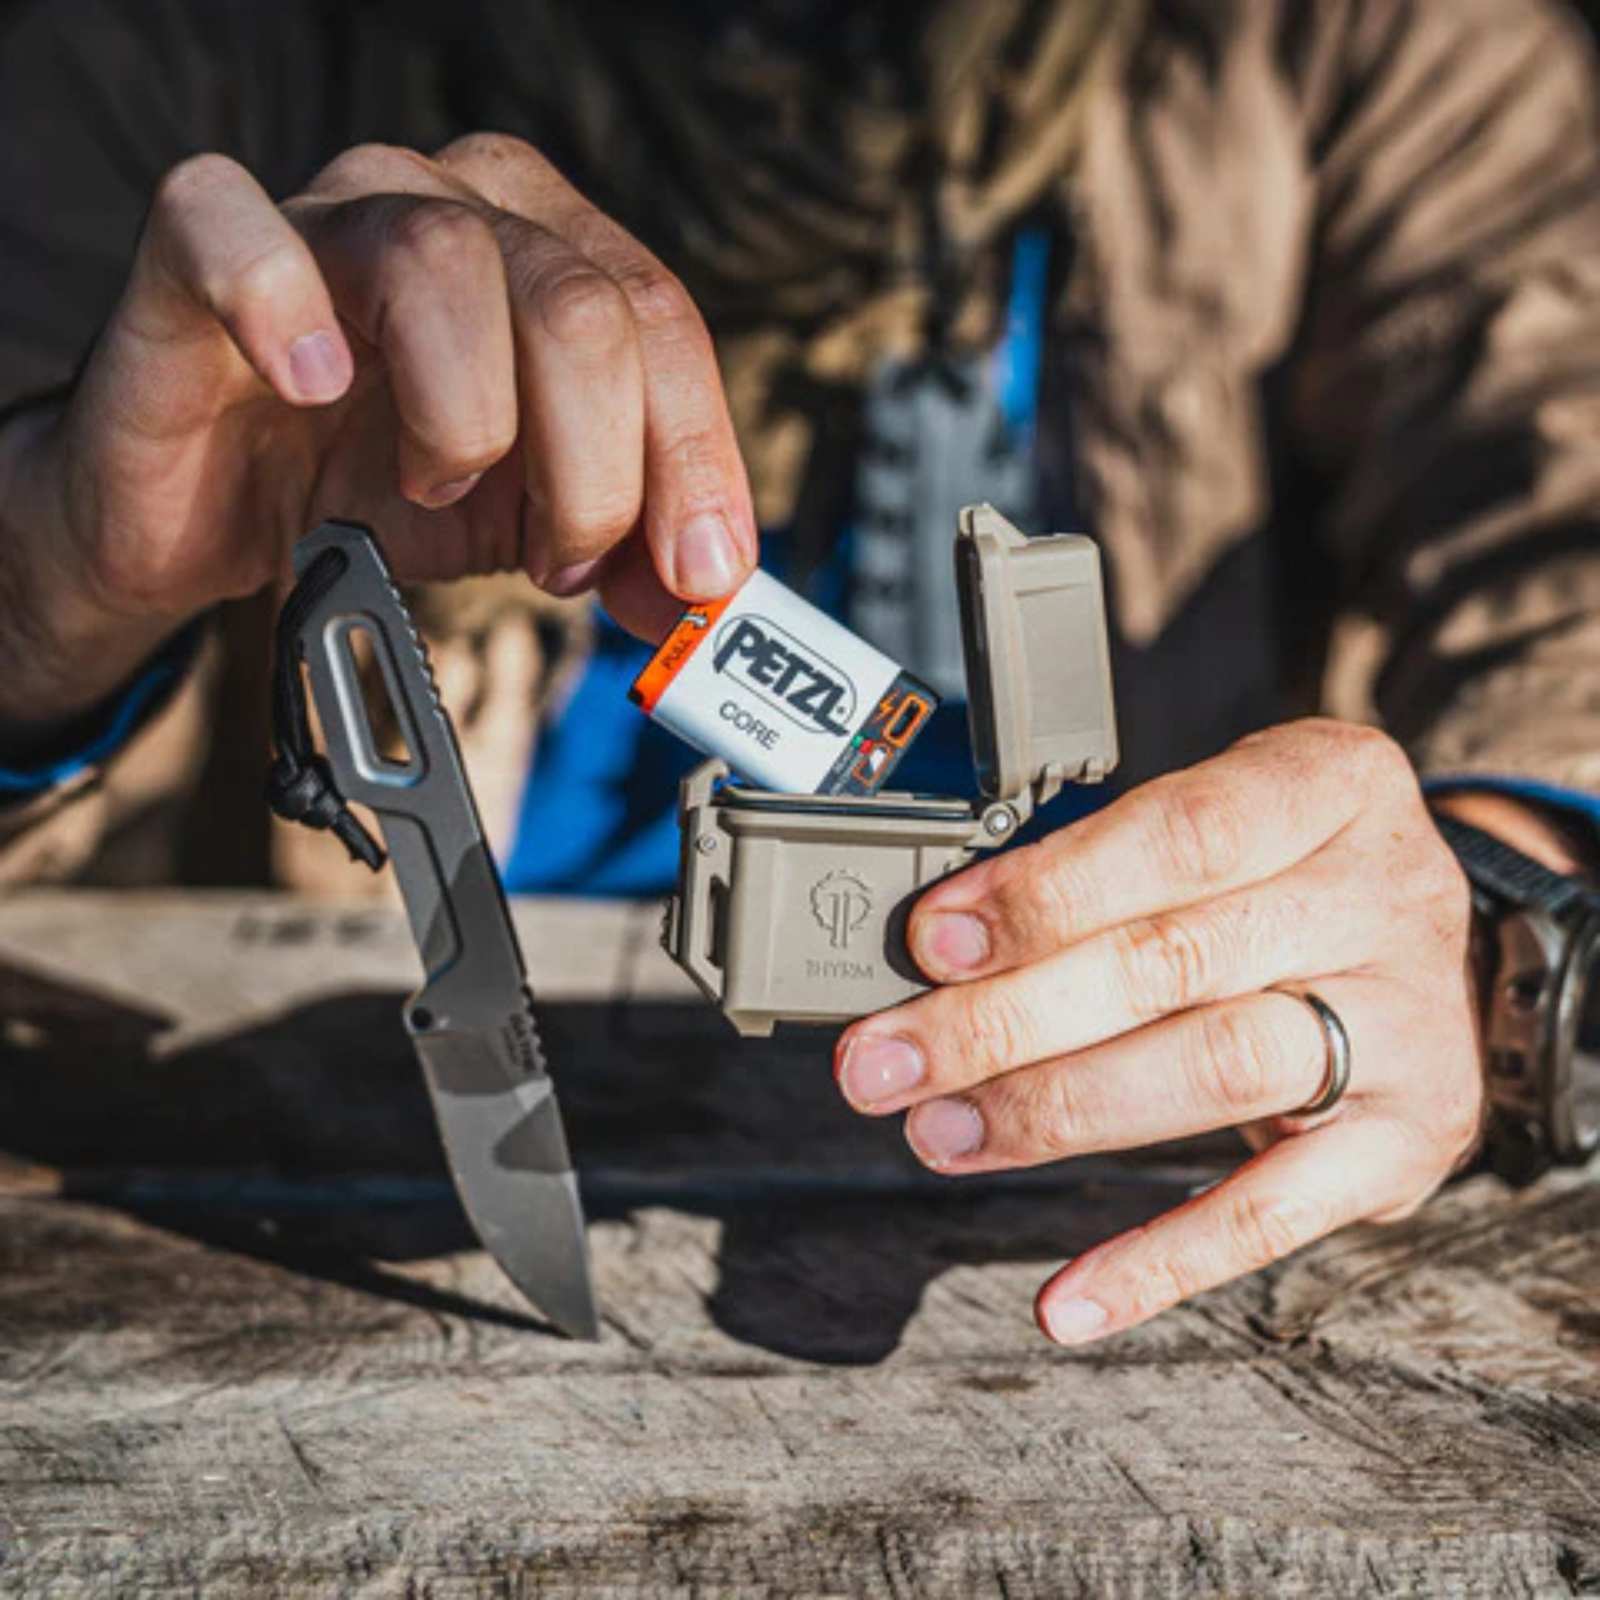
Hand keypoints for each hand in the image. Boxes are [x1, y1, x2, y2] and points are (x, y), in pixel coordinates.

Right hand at [0, 135, 754, 737]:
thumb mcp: (527, 525)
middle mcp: (455, 207)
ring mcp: (330, 214)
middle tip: (562, 557)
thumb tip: (708, 594)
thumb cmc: (370, 486)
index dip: (694, 455)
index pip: (662, 322)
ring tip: (437, 489)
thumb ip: (627, 548)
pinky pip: (238, 229)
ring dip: (467, 418)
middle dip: (596, 469)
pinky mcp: (199, 247)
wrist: (213, 511)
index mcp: (552, 255)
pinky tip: (314, 388)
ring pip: (445, 262)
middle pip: (578, 305)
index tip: (702, 571)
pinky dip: (282, 308)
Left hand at [833, 720, 1486, 1345]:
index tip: (930, 942)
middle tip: (886, 1060)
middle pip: (1172, 961)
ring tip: (943, 1132)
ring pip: (1215, 1070)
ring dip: (1054, 1110)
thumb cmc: (1280, 872)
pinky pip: (1276, 1213)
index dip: (1044, 892)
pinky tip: (1065, 1297)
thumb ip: (1096, 870)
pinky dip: (1159, 1260)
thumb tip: (937, 950)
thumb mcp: (1215, 822)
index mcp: (1327, 787)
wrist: (1434, 950)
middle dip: (1004, 1019)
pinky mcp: (1405, 1141)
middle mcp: (1381, 895)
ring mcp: (1407, 1025)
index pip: (1177, 834)